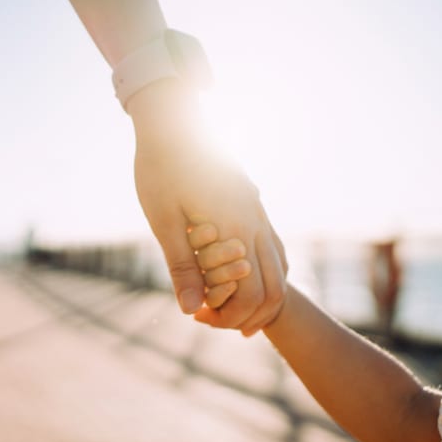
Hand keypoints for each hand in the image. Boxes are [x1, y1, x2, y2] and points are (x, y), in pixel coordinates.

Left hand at [128, 80, 287, 334]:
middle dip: (248, 313)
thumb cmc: (161, 170)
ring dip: (261, 296)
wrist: (173, 123)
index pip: (250, 295)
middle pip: (274, 289)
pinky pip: (275, 248)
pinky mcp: (255, 205)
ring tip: (232, 309)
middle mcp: (256, 224)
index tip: (198, 316)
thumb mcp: (164, 222)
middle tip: (214, 319)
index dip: (228, 315)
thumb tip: (189, 310)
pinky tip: (246, 278)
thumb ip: (182, 267)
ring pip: (280, 269)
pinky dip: (266, 273)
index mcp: (236, 230)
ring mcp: (260, 213)